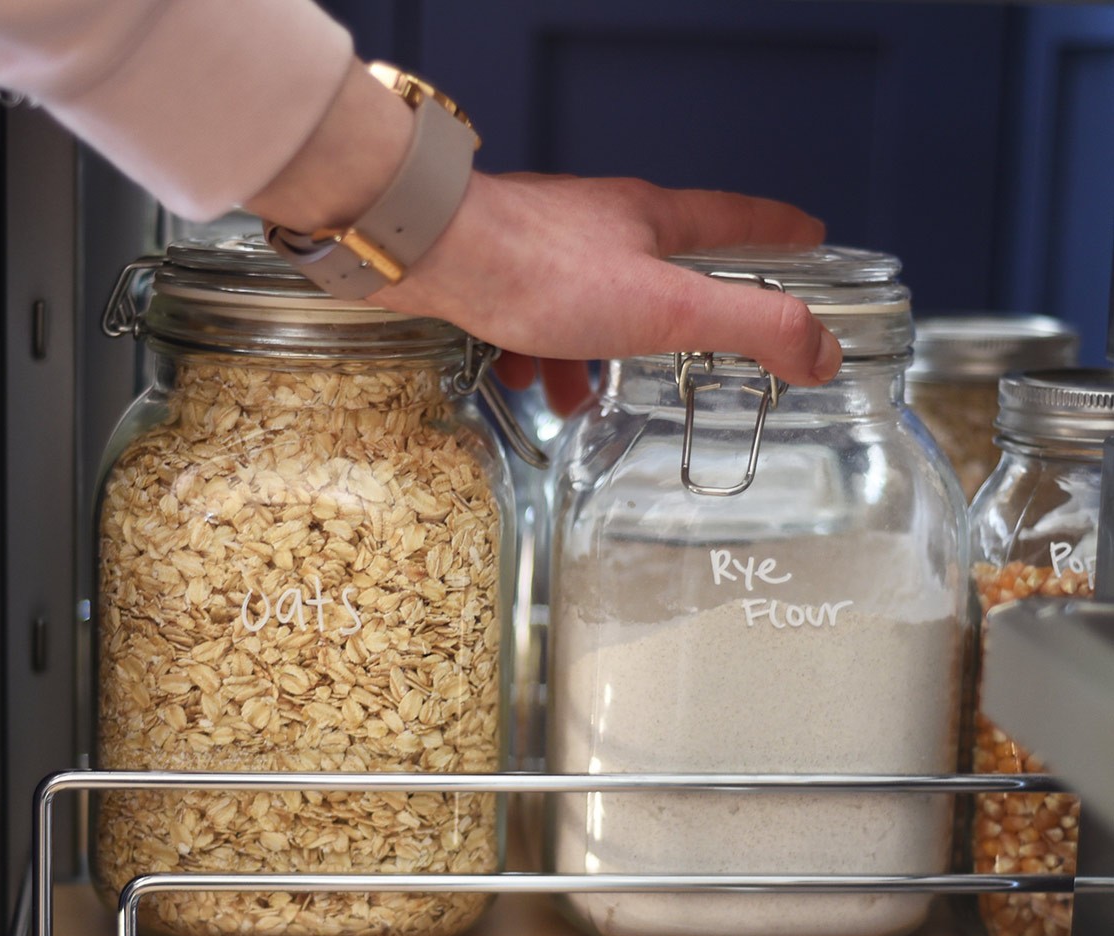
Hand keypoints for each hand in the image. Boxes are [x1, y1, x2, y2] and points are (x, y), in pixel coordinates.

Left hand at [246, 62, 840, 407]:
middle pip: (665, 262)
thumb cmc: (542, 274)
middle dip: (683, 311)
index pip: (740, 218)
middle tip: (702, 338)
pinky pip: (538, 318)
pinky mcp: (503, 270)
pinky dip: (545, 355)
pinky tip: (535, 384)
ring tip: (594, 396)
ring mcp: (550, 244)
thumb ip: (748, 329)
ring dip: (602, 350)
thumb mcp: (665, 310)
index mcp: (654, 222)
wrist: (432, 252)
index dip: (781, 231)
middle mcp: (603, 224)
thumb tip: (821, 351)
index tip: (811, 235)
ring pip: (595, 301)